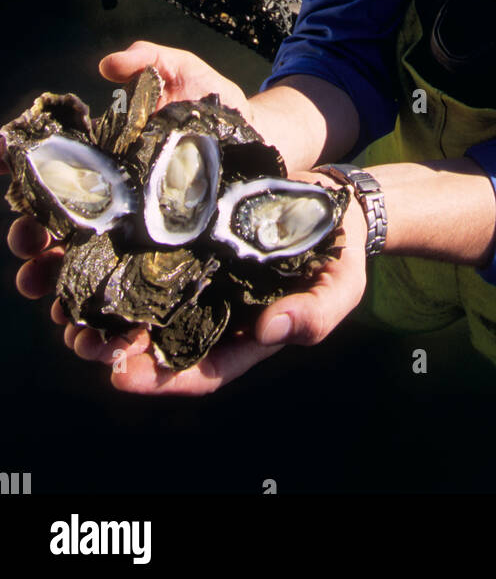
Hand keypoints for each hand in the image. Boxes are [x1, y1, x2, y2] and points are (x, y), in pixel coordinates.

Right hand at [1, 41, 253, 383]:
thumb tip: (108, 65)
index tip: (17, 204)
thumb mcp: (186, 74)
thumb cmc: (221, 107)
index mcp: (108, 170)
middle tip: (30, 259)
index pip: (53, 188)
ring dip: (64, 306)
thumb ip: (150, 60)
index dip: (27, 198)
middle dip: (34, 255)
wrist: (272, 141)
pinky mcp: (175, 272)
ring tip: (60, 317)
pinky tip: (105, 342)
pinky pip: (135, 311)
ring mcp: (142, 246)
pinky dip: (113, 331)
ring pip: (86, 286)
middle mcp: (116, 212)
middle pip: (58, 242)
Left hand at [68, 171, 369, 394]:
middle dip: (117, 347)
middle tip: (81, 342)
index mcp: (245, 337)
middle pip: (159, 341)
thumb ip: (312, 316)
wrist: (338, 200)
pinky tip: (95, 248)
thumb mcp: (339, 290)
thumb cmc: (340, 256)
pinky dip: (125, 255)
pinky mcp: (192, 233)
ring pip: (147, 300)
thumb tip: (270, 332)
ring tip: (71, 305)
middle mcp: (215, 311)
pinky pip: (154, 250)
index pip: (200, 370)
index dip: (161, 378)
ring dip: (109, 306)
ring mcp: (201, 273)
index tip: (123, 375)